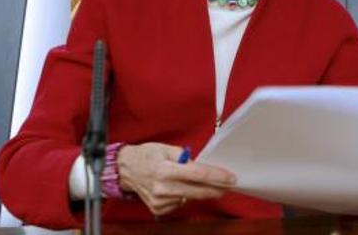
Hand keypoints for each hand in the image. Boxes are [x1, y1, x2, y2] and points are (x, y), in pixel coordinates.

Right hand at [117, 142, 236, 215]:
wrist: (126, 169)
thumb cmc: (147, 155)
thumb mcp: (166, 148)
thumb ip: (186, 158)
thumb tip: (204, 166)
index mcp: (165, 169)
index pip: (198, 174)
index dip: (217, 177)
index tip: (231, 178)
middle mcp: (162, 187)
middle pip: (198, 191)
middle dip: (216, 188)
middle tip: (229, 185)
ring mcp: (160, 201)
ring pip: (190, 198)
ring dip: (199, 192)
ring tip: (196, 182)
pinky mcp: (158, 209)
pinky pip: (180, 204)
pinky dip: (184, 196)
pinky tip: (178, 188)